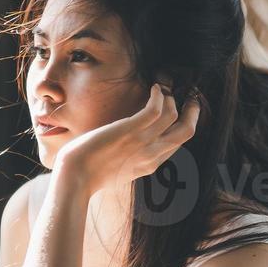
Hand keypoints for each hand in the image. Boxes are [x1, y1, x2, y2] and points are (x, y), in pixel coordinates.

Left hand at [54, 83, 201, 195]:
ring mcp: (142, 143)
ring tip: (162, 89)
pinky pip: (156, 109)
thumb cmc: (89, 172)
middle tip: (190, 96)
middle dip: (192, 111)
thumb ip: (131, 158)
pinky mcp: (130, 131)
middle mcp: (151, 154)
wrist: (75, 178)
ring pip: (173, 116)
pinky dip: (159, 95)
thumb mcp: (118, 168)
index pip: (177, 142)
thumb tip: (130, 144)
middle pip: (186, 131)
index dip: (183, 124)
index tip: (182, 111)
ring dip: (171, 98)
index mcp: (150, 165)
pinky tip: (153, 89)